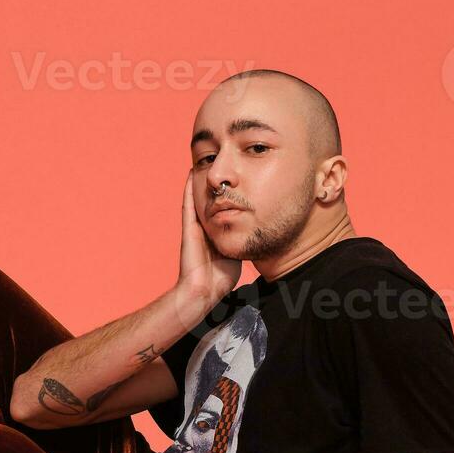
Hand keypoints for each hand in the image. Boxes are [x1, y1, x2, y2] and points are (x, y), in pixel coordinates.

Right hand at [176, 171, 240, 302]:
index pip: (224, 206)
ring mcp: (196, 227)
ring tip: (203, 161)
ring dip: (201, 181)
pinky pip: (189, 205)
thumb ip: (245, 242)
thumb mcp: (237, 255)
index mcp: (217, 232)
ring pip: (200, 197)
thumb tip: (265, 235)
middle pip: (212, 198)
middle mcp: (205, 226)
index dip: (229, 192)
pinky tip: (191, 174)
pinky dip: (189, 189)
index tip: (236, 177)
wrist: (203, 291)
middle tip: (218, 164)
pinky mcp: (189, 229)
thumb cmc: (220, 279)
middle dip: (215, 182)